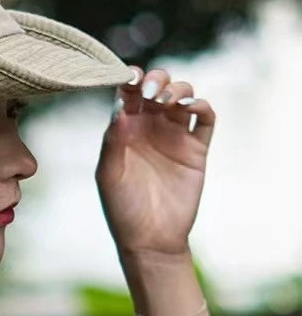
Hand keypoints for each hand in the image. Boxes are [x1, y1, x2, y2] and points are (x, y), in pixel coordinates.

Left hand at [95, 65, 215, 257]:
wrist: (150, 239)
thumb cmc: (122, 209)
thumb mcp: (109, 175)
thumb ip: (113, 142)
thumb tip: (119, 108)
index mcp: (124, 130)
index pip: (128, 94)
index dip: (130, 79)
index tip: (130, 76)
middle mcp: (150, 128)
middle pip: (157, 87)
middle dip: (157, 80)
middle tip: (150, 92)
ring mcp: (174, 136)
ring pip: (182, 96)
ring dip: (178, 89)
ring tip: (168, 101)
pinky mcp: (196, 148)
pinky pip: (205, 118)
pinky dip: (201, 105)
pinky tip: (190, 109)